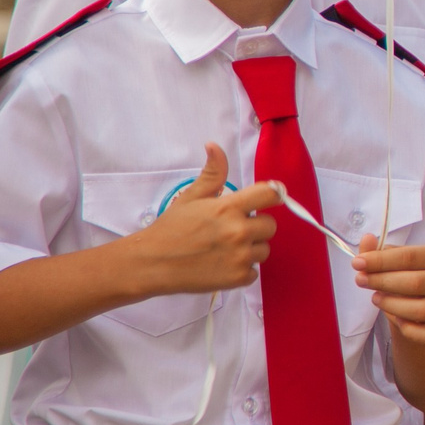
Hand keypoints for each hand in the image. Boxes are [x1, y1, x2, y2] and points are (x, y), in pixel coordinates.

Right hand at [132, 145, 278, 293]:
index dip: (271, 196)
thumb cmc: (171, 228)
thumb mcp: (191, 197)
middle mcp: (239, 231)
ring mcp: (240, 256)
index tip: (264, 201)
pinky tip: (222, 264)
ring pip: (264, 249)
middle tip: (231, 229)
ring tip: (224, 248)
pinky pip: (254, 271)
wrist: (152, 263)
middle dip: (255, 226)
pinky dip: (242, 270)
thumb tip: (214, 146)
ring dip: (250, 249)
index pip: (271, 194)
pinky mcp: (238, 278)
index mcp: (228, 208)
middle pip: (271, 225)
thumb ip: (212, 174)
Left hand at [356, 239, 424, 346]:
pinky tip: (395, 319)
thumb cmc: (406, 280)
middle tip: (360, 280)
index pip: (409, 256)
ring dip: (391, 304)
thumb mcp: (393, 263)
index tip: (358, 263)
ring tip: (375, 298)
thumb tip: (367, 239)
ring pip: (421, 310)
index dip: (381, 260)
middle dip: (382, 281)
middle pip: (415, 282)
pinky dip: (407, 329)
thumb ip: (378, 252)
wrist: (421, 310)